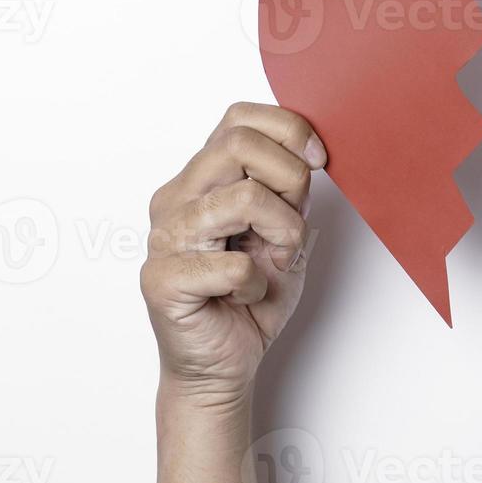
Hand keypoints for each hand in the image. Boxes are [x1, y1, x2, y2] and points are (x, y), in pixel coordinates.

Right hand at [141, 102, 324, 409]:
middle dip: (290, 179)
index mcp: (203, 178)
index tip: (319, 161)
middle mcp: (176, 198)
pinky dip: (257, 284)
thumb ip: (289, 189)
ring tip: (273, 261)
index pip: (239, 117)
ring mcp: (164, 238)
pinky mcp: (162, 281)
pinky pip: (234, 265)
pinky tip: (244, 297)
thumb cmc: (252, 297)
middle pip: (239, 144)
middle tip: (293, 224)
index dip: (288, 129)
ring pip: (243, 199)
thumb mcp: (285, 229)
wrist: (224, 365)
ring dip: (282, 233)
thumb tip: (308, 151)